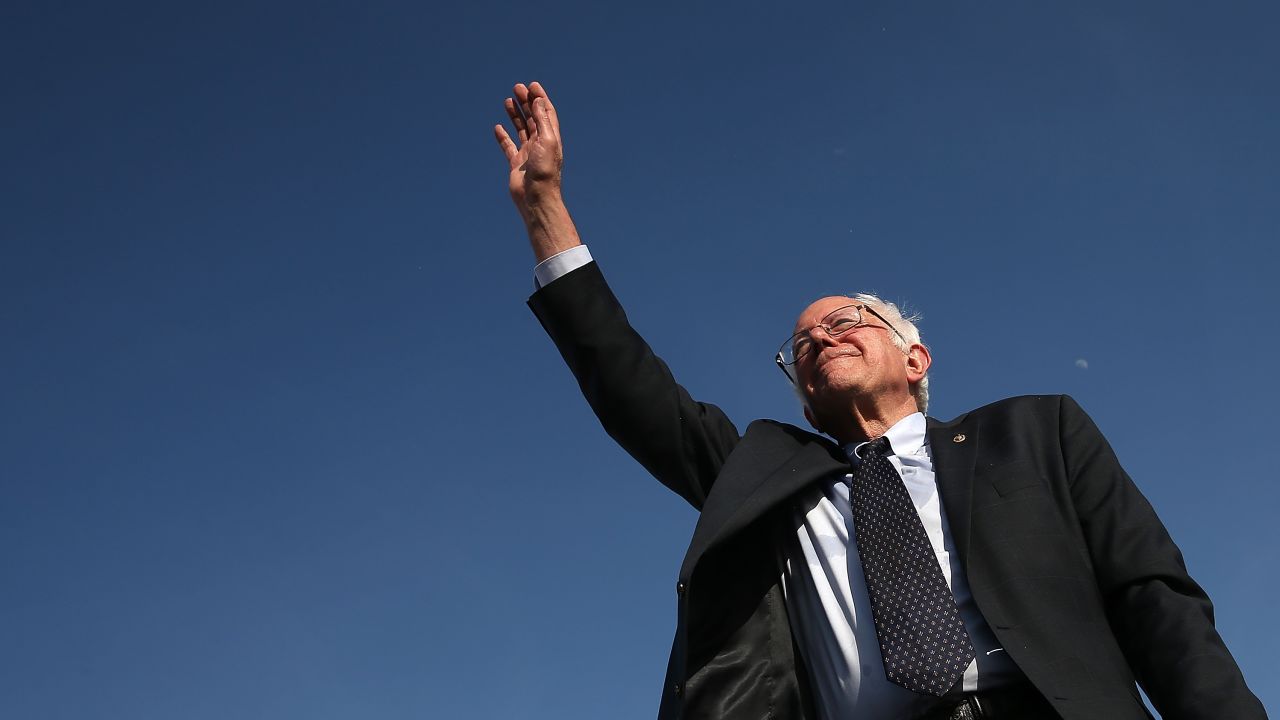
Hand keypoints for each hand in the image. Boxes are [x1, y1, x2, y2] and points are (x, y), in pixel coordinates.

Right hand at [494, 81, 562, 219]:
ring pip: (521, 129)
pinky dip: (503, 136)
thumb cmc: (544, 171)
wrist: (536, 198)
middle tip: (517, 88)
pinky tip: (498, 127)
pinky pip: (509, 146)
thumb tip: (538, 101)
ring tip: (508, 100)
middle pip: (533, 117)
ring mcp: (528, 154)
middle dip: (526, 102)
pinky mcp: (516, 164)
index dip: (540, 98)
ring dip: (515, 114)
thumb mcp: (546, 141)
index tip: (532, 85)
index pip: (546, 112)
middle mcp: (540, 144)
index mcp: (551, 137)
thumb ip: (542, 121)